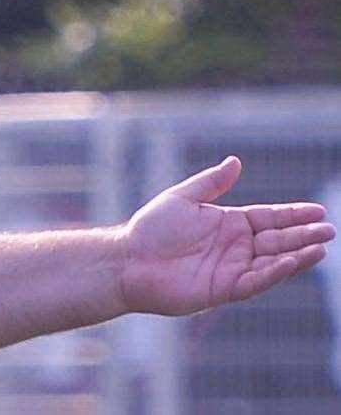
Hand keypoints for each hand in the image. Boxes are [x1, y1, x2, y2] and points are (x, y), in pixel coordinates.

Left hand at [120, 156, 334, 315]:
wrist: (129, 260)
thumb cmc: (151, 228)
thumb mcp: (183, 198)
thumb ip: (211, 182)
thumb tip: (236, 161)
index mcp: (228, 224)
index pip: (269, 218)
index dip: (293, 215)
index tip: (318, 211)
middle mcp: (235, 247)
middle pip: (277, 239)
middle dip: (303, 235)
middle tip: (329, 229)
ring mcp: (232, 268)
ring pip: (273, 262)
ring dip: (297, 255)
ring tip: (320, 247)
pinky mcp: (224, 289)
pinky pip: (256, 280)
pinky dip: (274, 272)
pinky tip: (291, 262)